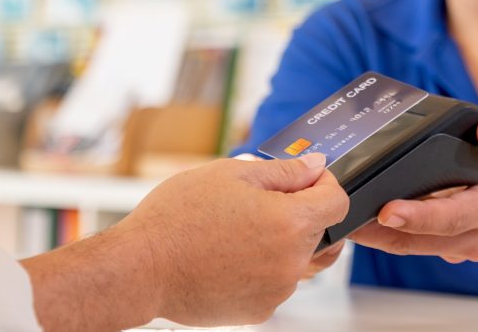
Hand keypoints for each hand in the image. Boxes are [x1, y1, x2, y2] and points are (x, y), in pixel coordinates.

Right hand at [119, 154, 348, 325]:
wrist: (139, 268)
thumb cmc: (177, 219)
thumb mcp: (233, 174)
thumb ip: (284, 171)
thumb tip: (316, 166)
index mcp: (290, 223)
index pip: (338, 202)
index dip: (325, 185)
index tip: (307, 181)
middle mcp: (291, 262)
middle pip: (321, 233)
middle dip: (303, 214)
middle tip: (266, 203)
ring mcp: (276, 290)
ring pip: (299, 260)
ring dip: (282, 242)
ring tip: (240, 229)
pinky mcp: (259, 310)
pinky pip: (276, 283)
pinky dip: (263, 267)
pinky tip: (231, 254)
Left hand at [350, 108, 477, 262]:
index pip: (455, 217)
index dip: (421, 216)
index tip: (389, 210)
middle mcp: (476, 235)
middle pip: (422, 238)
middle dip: (381, 229)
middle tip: (343, 212)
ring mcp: (458, 245)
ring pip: (409, 245)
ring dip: (374, 234)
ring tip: (338, 214)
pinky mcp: (442, 245)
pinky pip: (408, 242)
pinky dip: (381, 232)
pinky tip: (354, 214)